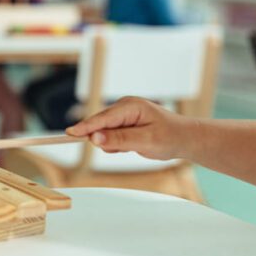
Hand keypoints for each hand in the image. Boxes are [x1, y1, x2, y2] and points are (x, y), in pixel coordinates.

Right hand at [65, 97, 193, 160]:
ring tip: (135, 146)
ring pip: (104, 131)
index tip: (69, 133)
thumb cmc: (170, 137)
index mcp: (131, 107)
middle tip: (123, 149)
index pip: (103, 118)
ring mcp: (123, 114)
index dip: (85, 126)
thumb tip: (94, 138)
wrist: (185, 139)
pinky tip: (132, 145)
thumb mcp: (146, 141)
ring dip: (113, 143)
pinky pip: (110, 134)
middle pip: (100, 124)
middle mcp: (124, 107)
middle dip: (104, 139)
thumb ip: (119, 139)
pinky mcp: (123, 122)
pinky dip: (116, 143)